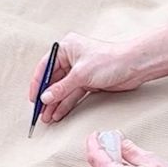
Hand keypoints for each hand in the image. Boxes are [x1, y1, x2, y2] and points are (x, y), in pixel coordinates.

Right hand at [28, 33, 145, 123]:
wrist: (134, 66)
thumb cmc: (109, 61)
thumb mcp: (81, 75)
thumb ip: (61, 88)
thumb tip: (45, 98)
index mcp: (67, 48)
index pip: (45, 66)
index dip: (37, 83)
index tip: (33, 98)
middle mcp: (72, 58)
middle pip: (53, 80)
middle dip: (47, 97)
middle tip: (39, 112)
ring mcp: (80, 71)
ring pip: (63, 89)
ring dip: (55, 103)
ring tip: (47, 118)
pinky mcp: (88, 81)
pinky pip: (73, 94)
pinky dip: (66, 103)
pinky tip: (59, 114)